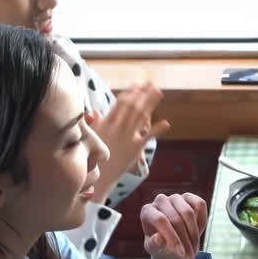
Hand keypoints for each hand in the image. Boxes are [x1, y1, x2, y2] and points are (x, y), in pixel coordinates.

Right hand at [89, 82, 170, 199]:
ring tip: (159, 92)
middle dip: (142, 93)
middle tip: (151, 83)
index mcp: (107, 123)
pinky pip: (148, 137)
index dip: (129, 93)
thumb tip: (95, 112)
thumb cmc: (92, 156)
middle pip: (132, 106)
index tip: (136, 84)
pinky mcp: (135, 148)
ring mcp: (127, 137)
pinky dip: (157, 129)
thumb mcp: (90, 137)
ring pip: (141, 116)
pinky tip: (167, 123)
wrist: (98, 175)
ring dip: (151, 103)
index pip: (119, 103)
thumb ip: (94, 123)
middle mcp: (118, 127)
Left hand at [141, 192, 207, 258]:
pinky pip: (200, 205)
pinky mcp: (189, 197)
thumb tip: (159, 238)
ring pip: (189, 213)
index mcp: (147, 211)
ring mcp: (175, 197)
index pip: (161, 220)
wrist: (170, 240)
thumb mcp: (154, 248)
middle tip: (189, 258)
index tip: (180, 253)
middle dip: (185, 241)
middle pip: (177, 219)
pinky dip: (202, 220)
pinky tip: (198, 233)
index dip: (172, 237)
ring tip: (194, 251)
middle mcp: (160, 200)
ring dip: (194, 235)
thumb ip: (154, 244)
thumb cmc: (159, 243)